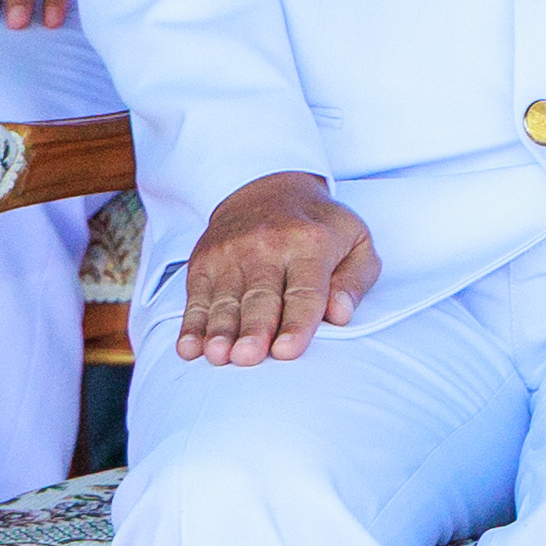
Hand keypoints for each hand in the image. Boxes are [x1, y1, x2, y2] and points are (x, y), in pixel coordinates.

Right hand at [171, 171, 378, 364]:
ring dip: (220, 330)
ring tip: (219, 356)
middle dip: (254, 329)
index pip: (304, 291)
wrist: (268, 189)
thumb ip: (355, 281)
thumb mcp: (356, 242)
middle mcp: (267, 246)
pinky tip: (189, 347)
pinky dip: (191, 325)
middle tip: (249, 357)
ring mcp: (231, 253)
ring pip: (226, 300)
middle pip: (261, 297)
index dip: (297, 323)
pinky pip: (197, 297)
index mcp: (310, 243)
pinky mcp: (204, 261)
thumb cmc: (319, 227)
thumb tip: (340, 313)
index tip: (288, 351)